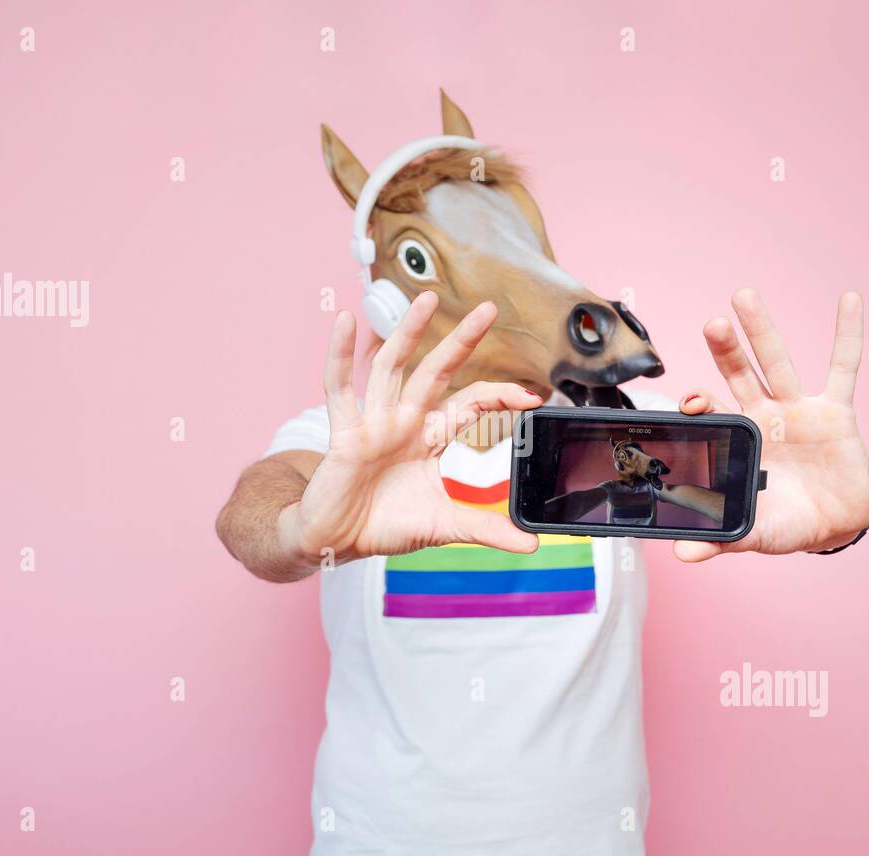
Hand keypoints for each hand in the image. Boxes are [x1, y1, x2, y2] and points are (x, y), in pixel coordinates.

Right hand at [283, 291, 542, 563]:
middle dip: (461, 341)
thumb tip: (531, 544)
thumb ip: (486, 529)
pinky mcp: (344, 433)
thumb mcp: (444, 526)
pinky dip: (340, 355)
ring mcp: (373, 422)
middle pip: (436, 372)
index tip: (532, 397)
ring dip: (408, 332)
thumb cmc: (385, 525)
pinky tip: (344, 321)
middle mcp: (404, 421)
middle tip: (489, 309)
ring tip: (427, 299)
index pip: (470, 405)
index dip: (499, 396)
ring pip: (392, 368)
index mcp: (429, 438)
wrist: (337, 541)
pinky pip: (338, 388)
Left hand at [674, 289, 868, 562]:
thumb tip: (683, 556)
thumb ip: (721, 540)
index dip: (699, 401)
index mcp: (739, 440)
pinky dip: (848, 334)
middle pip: (739, 374)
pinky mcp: (835, 411)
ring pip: (777, 362)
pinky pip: (844, 367)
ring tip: (744, 295)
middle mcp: (763, 417)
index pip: (712, 411)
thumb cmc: (785, 524)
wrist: (833, 527)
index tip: (689, 400)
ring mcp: (798, 409)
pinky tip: (850, 301)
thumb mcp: (753, 533)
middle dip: (724, 349)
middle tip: (712, 322)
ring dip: (762, 330)